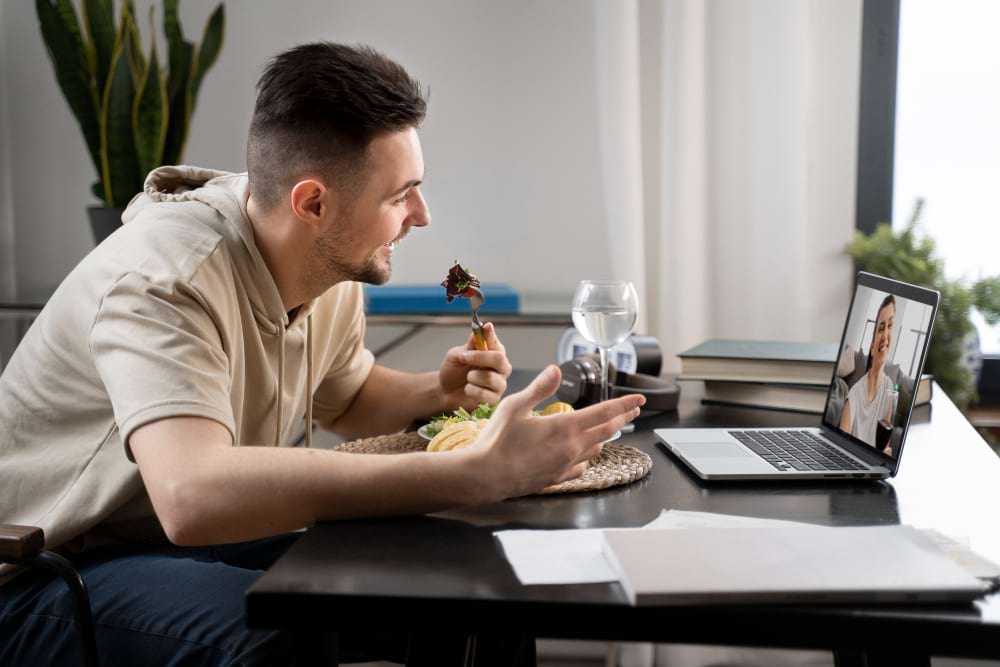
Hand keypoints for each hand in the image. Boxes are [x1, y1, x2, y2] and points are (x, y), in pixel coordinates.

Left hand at [438, 322, 511, 410]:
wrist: (445, 390)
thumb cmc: (454, 370)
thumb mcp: (457, 354)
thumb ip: (472, 344)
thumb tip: (487, 326)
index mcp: (494, 352)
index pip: (496, 342)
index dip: (488, 338)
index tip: (479, 333)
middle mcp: (501, 367)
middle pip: (500, 359)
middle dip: (479, 358)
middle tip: (463, 358)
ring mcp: (499, 384)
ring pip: (491, 378)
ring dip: (472, 377)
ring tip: (467, 378)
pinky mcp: (494, 399)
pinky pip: (486, 395)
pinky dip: (472, 391)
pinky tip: (468, 389)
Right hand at [471, 365, 645, 499]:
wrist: (486, 476)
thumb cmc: (497, 440)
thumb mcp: (515, 406)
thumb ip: (540, 388)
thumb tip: (556, 369)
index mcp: (564, 426)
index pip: (604, 412)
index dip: (624, 404)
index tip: (639, 399)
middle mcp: (572, 447)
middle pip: (607, 430)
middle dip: (622, 417)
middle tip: (633, 409)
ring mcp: (566, 465)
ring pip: (596, 448)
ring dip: (606, 435)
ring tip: (610, 427)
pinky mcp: (558, 478)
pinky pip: (582, 466)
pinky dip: (587, 455)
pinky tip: (584, 454)